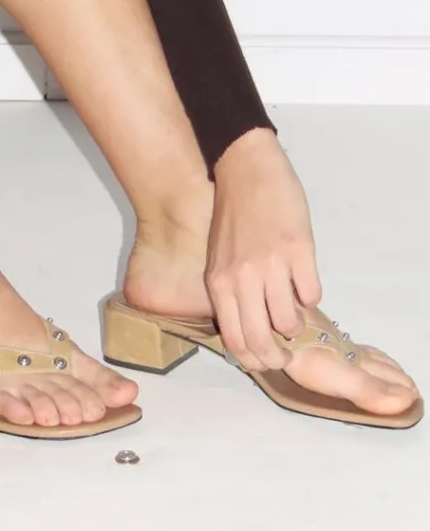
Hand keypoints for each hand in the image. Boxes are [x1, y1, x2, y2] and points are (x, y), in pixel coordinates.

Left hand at [206, 129, 322, 371]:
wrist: (246, 169)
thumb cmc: (232, 215)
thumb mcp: (218, 256)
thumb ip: (230, 291)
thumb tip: (249, 329)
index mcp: (218, 282)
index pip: (234, 341)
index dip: (254, 360)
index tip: (266, 361)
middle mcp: (242, 278)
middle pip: (262, 342)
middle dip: (278, 357)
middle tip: (287, 353)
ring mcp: (271, 265)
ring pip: (290, 322)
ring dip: (296, 323)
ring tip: (294, 309)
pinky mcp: (299, 250)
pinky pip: (312, 294)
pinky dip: (311, 296)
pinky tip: (303, 280)